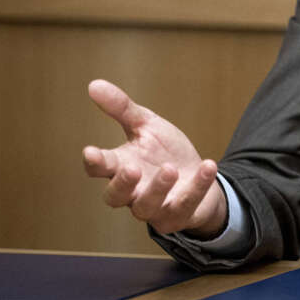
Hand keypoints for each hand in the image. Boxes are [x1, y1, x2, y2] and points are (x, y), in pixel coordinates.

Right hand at [81, 79, 226, 236]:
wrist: (200, 176)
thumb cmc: (166, 152)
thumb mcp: (147, 126)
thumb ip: (122, 109)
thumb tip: (94, 84)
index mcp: (121, 167)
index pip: (100, 168)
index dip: (94, 162)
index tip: (90, 152)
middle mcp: (133, 191)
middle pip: (115, 197)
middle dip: (121, 184)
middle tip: (130, 168)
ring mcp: (155, 207)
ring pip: (147, 207)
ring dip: (158, 188)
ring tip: (171, 168)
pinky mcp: (179, 215)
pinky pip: (186, 206)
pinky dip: (198, 187)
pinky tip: (208, 165)